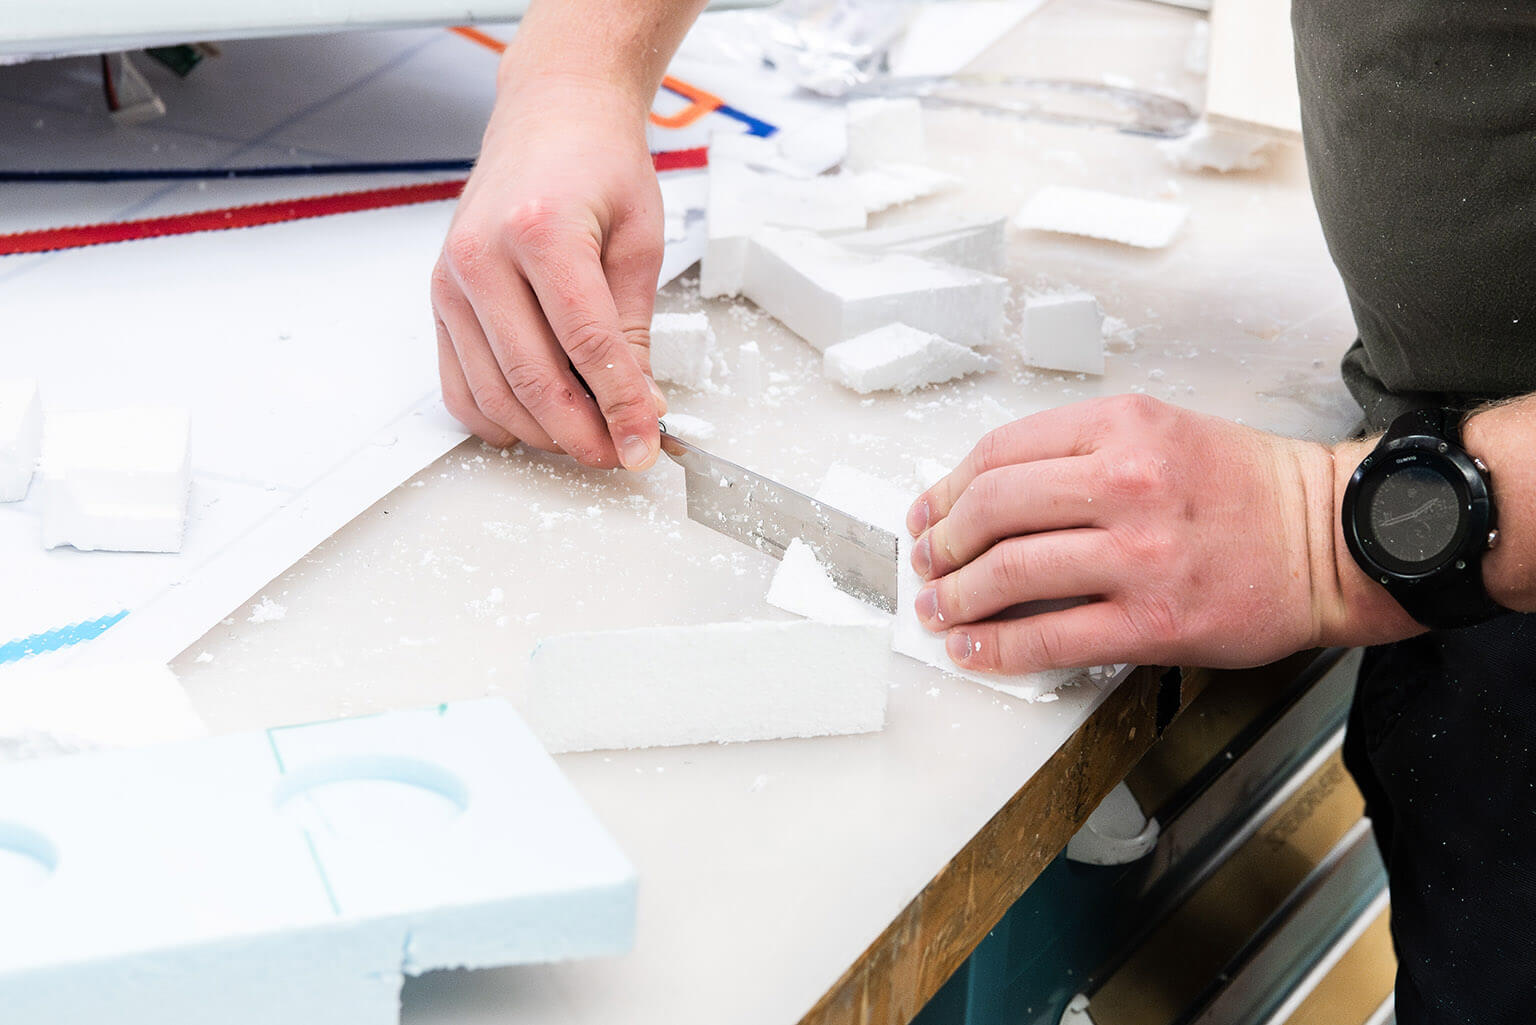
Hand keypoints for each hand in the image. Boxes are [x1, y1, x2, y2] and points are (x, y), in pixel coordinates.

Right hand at [433, 73, 666, 469]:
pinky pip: (459, 385)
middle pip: (533, 380)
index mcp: (541, 231)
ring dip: (544, 434)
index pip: (586, 345)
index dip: (620, 407)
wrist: (552, 116)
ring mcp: (452, 280)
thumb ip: (634, 331)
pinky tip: (536, 425)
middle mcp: (482, 256)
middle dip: (583, 433)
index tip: (644, 445)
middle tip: (620, 452)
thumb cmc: (597, 164)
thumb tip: (639, 406)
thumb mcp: (639, 241)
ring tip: (589, 440)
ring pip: (494, 394)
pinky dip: (497, 419)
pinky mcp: (439, 299)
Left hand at [904, 395, 1419, 673]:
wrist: (1335, 539)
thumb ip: (1082, 452)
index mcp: (1123, 427)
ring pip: (1013, 572)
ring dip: (957, 596)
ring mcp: (1140, 554)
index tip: (929, 512)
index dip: (948, 487)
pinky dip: (999, 646)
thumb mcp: (1163, 431)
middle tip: (925, 562)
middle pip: (994, 509)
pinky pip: (1053, 636)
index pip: (1001, 452)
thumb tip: (991, 495)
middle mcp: (1128, 482)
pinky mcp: (1154, 620)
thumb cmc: (1249, 489)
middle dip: (942, 542)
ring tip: (937, 608)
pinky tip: (974, 649)